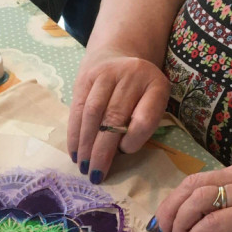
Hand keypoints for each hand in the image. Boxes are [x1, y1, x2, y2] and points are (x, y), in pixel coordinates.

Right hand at [67, 50, 169, 183]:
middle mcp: (133, 74)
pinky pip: (77, 109)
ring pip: (92, 113)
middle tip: (95, 175)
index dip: (134, 139)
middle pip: (114, 117)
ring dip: (86, 144)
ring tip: (83, 166)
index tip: (124, 152)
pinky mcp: (86, 77)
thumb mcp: (150, 106)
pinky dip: (75, 133)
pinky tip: (75, 151)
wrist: (119, 56)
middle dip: (102, 150)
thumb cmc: (137, 94)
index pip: (145, 118)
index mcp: (156, 85)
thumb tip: (113, 155)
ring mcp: (107, 72)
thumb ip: (140, 128)